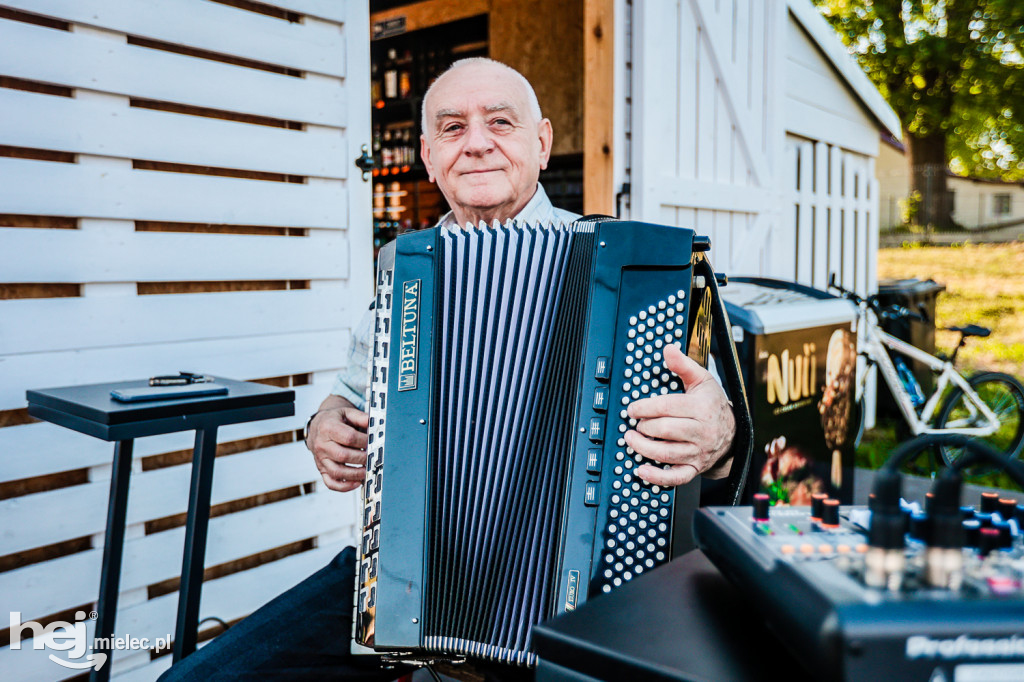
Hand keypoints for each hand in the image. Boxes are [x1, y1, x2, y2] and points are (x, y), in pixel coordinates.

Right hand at [306, 396, 368, 491]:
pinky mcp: (321, 469)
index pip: (349, 437)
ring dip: (355, 474)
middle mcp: (322, 445)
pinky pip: (331, 482)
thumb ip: (361, 417)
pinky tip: (357, 483)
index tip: (373, 442)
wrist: (317, 427)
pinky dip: (344, 486)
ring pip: (337, 472)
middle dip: (362, 458)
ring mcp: (320, 459)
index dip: (364, 441)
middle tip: (373, 457)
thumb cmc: (334, 420)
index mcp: (328, 428)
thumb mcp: (346, 413)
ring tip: (368, 470)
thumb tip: (375, 423)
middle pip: (343, 456)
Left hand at [626, 344, 735, 486]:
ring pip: (667, 454)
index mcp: (702, 409)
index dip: (646, 408)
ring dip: (644, 448)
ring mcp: (698, 452)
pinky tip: (642, 470)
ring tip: (631, 440)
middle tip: (634, 423)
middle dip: (644, 427)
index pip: (668, 408)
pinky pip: (676, 477)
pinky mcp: (694, 468)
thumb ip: (683, 365)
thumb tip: (668, 349)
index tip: (633, 408)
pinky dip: (657, 477)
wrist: (733, 434)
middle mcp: (701, 432)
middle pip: (665, 430)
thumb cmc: (713, 405)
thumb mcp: (702, 380)